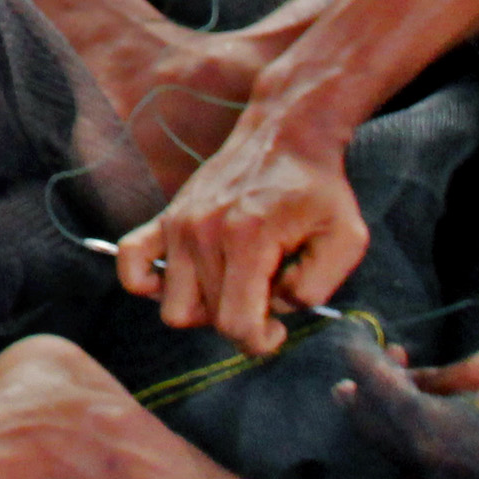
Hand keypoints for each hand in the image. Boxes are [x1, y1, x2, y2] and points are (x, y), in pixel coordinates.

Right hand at [115, 117, 370, 358]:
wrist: (286, 135)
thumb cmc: (319, 190)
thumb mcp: (347, 238)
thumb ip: (318, 287)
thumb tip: (277, 306)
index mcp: (249, 240)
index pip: (235, 324)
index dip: (259, 343)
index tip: (278, 330)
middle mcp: (204, 233)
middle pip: (208, 318)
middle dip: (242, 318)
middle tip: (266, 291)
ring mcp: (179, 225)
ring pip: (174, 306)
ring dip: (206, 308)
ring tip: (235, 283)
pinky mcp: (166, 218)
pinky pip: (131, 263)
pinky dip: (146, 283)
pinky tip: (183, 279)